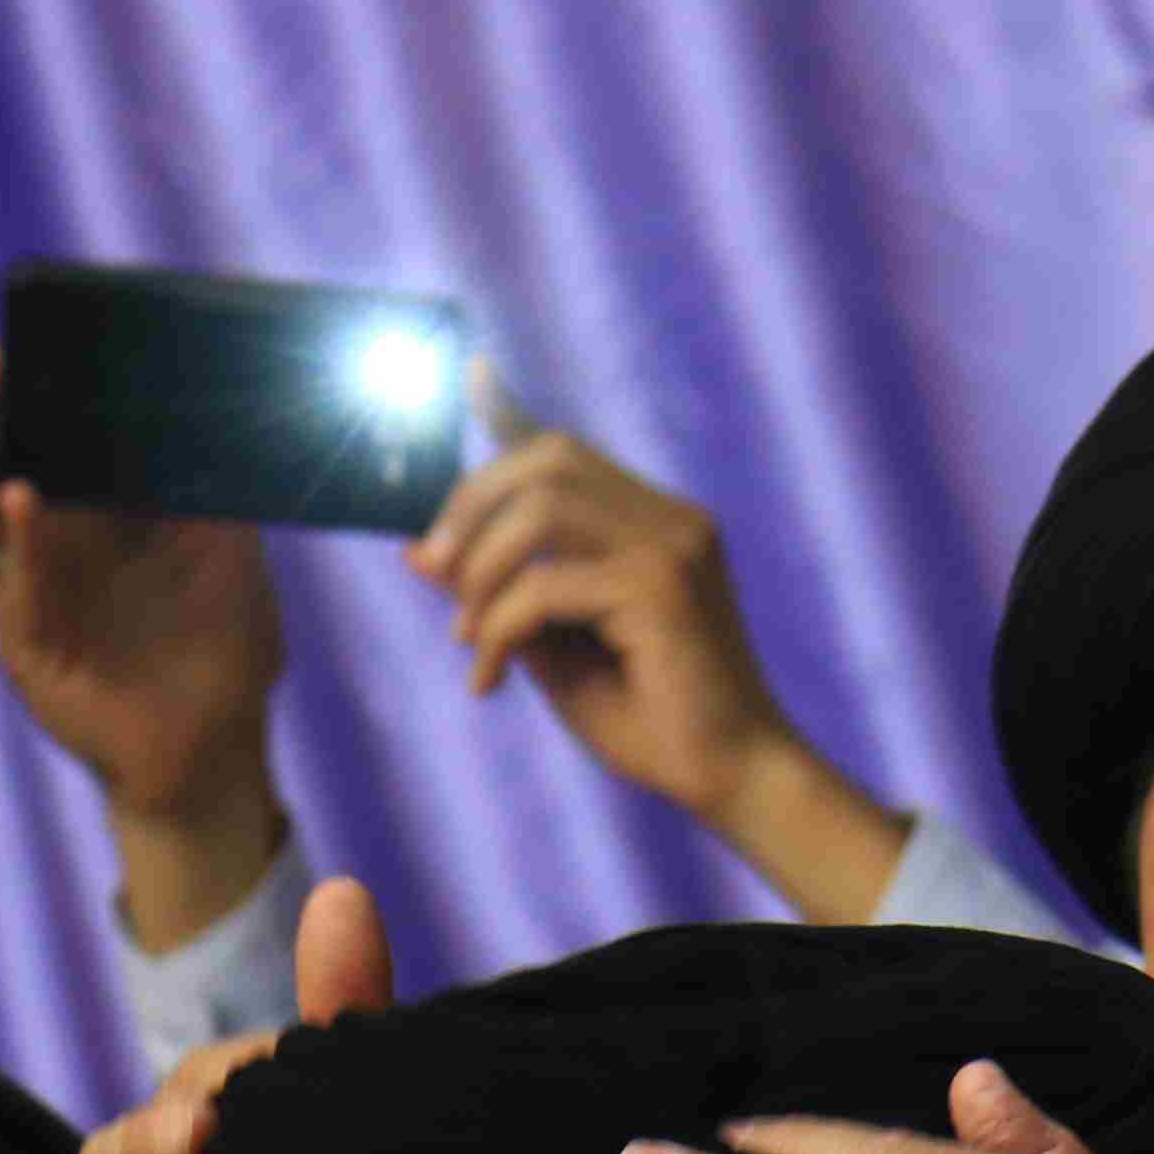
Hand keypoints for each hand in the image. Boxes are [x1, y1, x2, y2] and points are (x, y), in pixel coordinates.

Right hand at [0, 345, 288, 947]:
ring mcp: (33, 591)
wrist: (214, 754)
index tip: (35, 343)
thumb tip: (216, 414)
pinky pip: (15, 585)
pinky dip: (22, 542)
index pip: (57, 442)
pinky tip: (24, 501)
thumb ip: (211, 494)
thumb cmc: (225, 652)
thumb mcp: (230, 558)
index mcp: (100, 518)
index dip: (41, 397)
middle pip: (6, 466)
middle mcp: (56, 546)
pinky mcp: (25, 641)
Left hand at [407, 365, 907, 919]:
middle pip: (545, 459)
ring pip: (538, 509)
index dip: (509, 409)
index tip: (467, 372)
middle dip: (470, 507)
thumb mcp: (558, 649)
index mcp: (659, 524)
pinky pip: (542, 586)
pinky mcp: (662, 589)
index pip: (567, 449)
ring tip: (469, 637)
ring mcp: (674, 547)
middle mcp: (672, 520)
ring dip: (479, 572)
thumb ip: (502, 594)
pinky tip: (490, 678)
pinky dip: (498, 629)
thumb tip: (419, 553)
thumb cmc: (654, 723)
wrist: (734, 781)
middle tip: (435, 574)